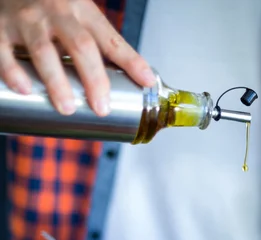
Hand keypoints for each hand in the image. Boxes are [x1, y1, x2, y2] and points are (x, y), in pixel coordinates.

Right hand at [0, 0, 155, 115]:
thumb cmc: (47, 6)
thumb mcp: (76, 16)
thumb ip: (97, 44)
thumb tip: (134, 79)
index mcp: (81, 9)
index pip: (110, 38)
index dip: (131, 60)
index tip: (146, 81)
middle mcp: (55, 11)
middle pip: (80, 46)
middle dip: (94, 79)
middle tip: (102, 107)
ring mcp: (27, 19)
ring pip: (44, 51)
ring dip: (57, 82)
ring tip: (68, 108)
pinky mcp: (0, 27)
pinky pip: (4, 52)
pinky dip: (13, 71)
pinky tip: (24, 88)